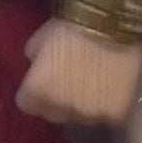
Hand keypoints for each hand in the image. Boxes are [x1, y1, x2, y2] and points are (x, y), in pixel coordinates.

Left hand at [16, 19, 141, 125]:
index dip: (35, 92)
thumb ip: (35, 60)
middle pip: (54, 113)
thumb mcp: (39, 39)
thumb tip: (38, 67)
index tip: (44, 81)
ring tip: (94, 83)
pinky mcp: (114, 115)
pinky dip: (108, 105)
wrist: (111, 26)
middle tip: (70, 82)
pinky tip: (112, 87)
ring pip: (81, 116)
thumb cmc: (70, 28)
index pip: (27, 104)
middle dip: (58, 101)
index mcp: (36, 92)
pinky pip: (107, 115)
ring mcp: (88, 115)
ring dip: (84, 104)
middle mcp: (59, 109)